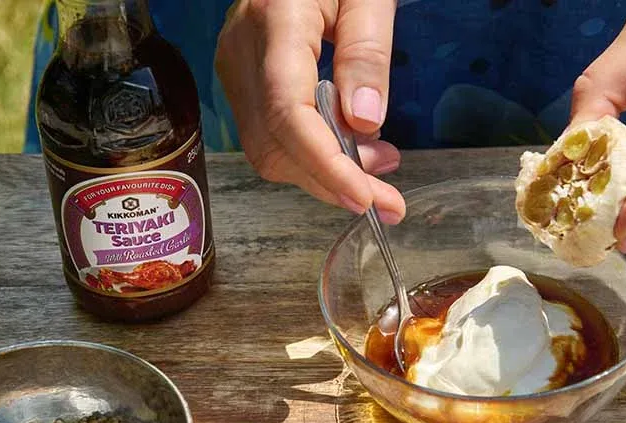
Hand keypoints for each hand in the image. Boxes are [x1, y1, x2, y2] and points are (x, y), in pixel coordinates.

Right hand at [216, 0, 404, 222]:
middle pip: (276, 144)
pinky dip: (312, 157)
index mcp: (275, 20)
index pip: (290, 113)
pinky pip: (271, 136)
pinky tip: (351, 149)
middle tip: (390, 196)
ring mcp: (234, 67)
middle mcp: (241, 50)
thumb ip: (367, 53)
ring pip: (269, 150)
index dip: (328, 166)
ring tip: (378, 167)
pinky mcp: (241, 79)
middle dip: (334, 182)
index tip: (369, 199)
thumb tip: (364, 124)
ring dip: (325, 174)